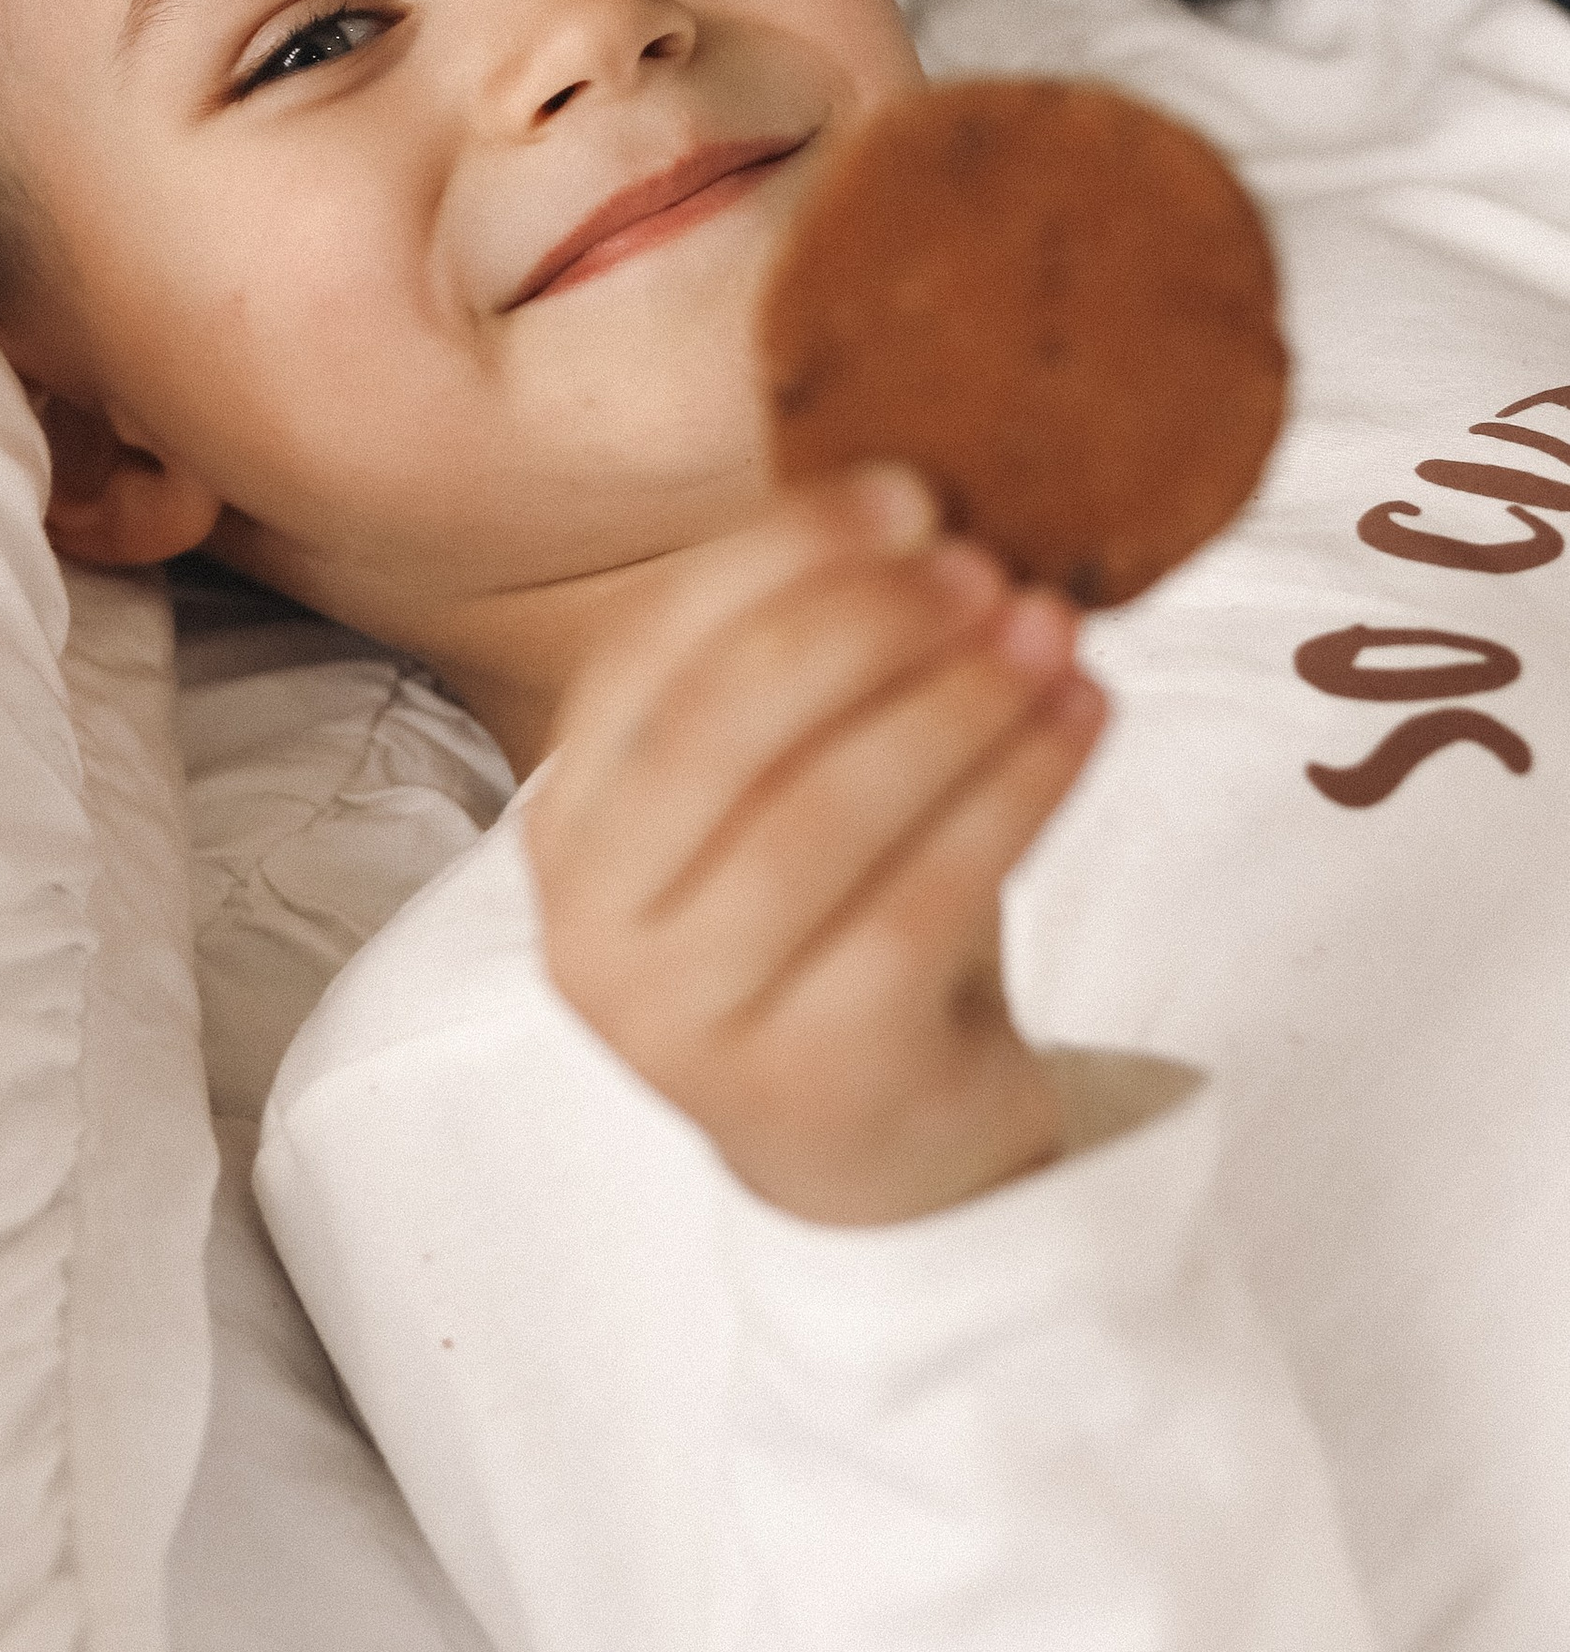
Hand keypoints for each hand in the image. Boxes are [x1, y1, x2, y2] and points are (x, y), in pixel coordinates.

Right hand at [522, 470, 1104, 1224]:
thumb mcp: (784, 798)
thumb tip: (928, 502)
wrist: (884, 1157)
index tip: (907, 494)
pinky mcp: (804, 1080)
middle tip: (988, 566)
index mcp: (567, 825)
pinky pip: (922, 905)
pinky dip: (1016, 795)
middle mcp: (593, 928)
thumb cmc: (839, 931)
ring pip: (825, 815)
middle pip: (725, 726)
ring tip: (1056, 634)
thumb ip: (810, 671)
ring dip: (957, 703)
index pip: (654, 653)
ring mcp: (685, 1020)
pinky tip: (1085, 725)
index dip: (778, 557)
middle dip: (868, 624)